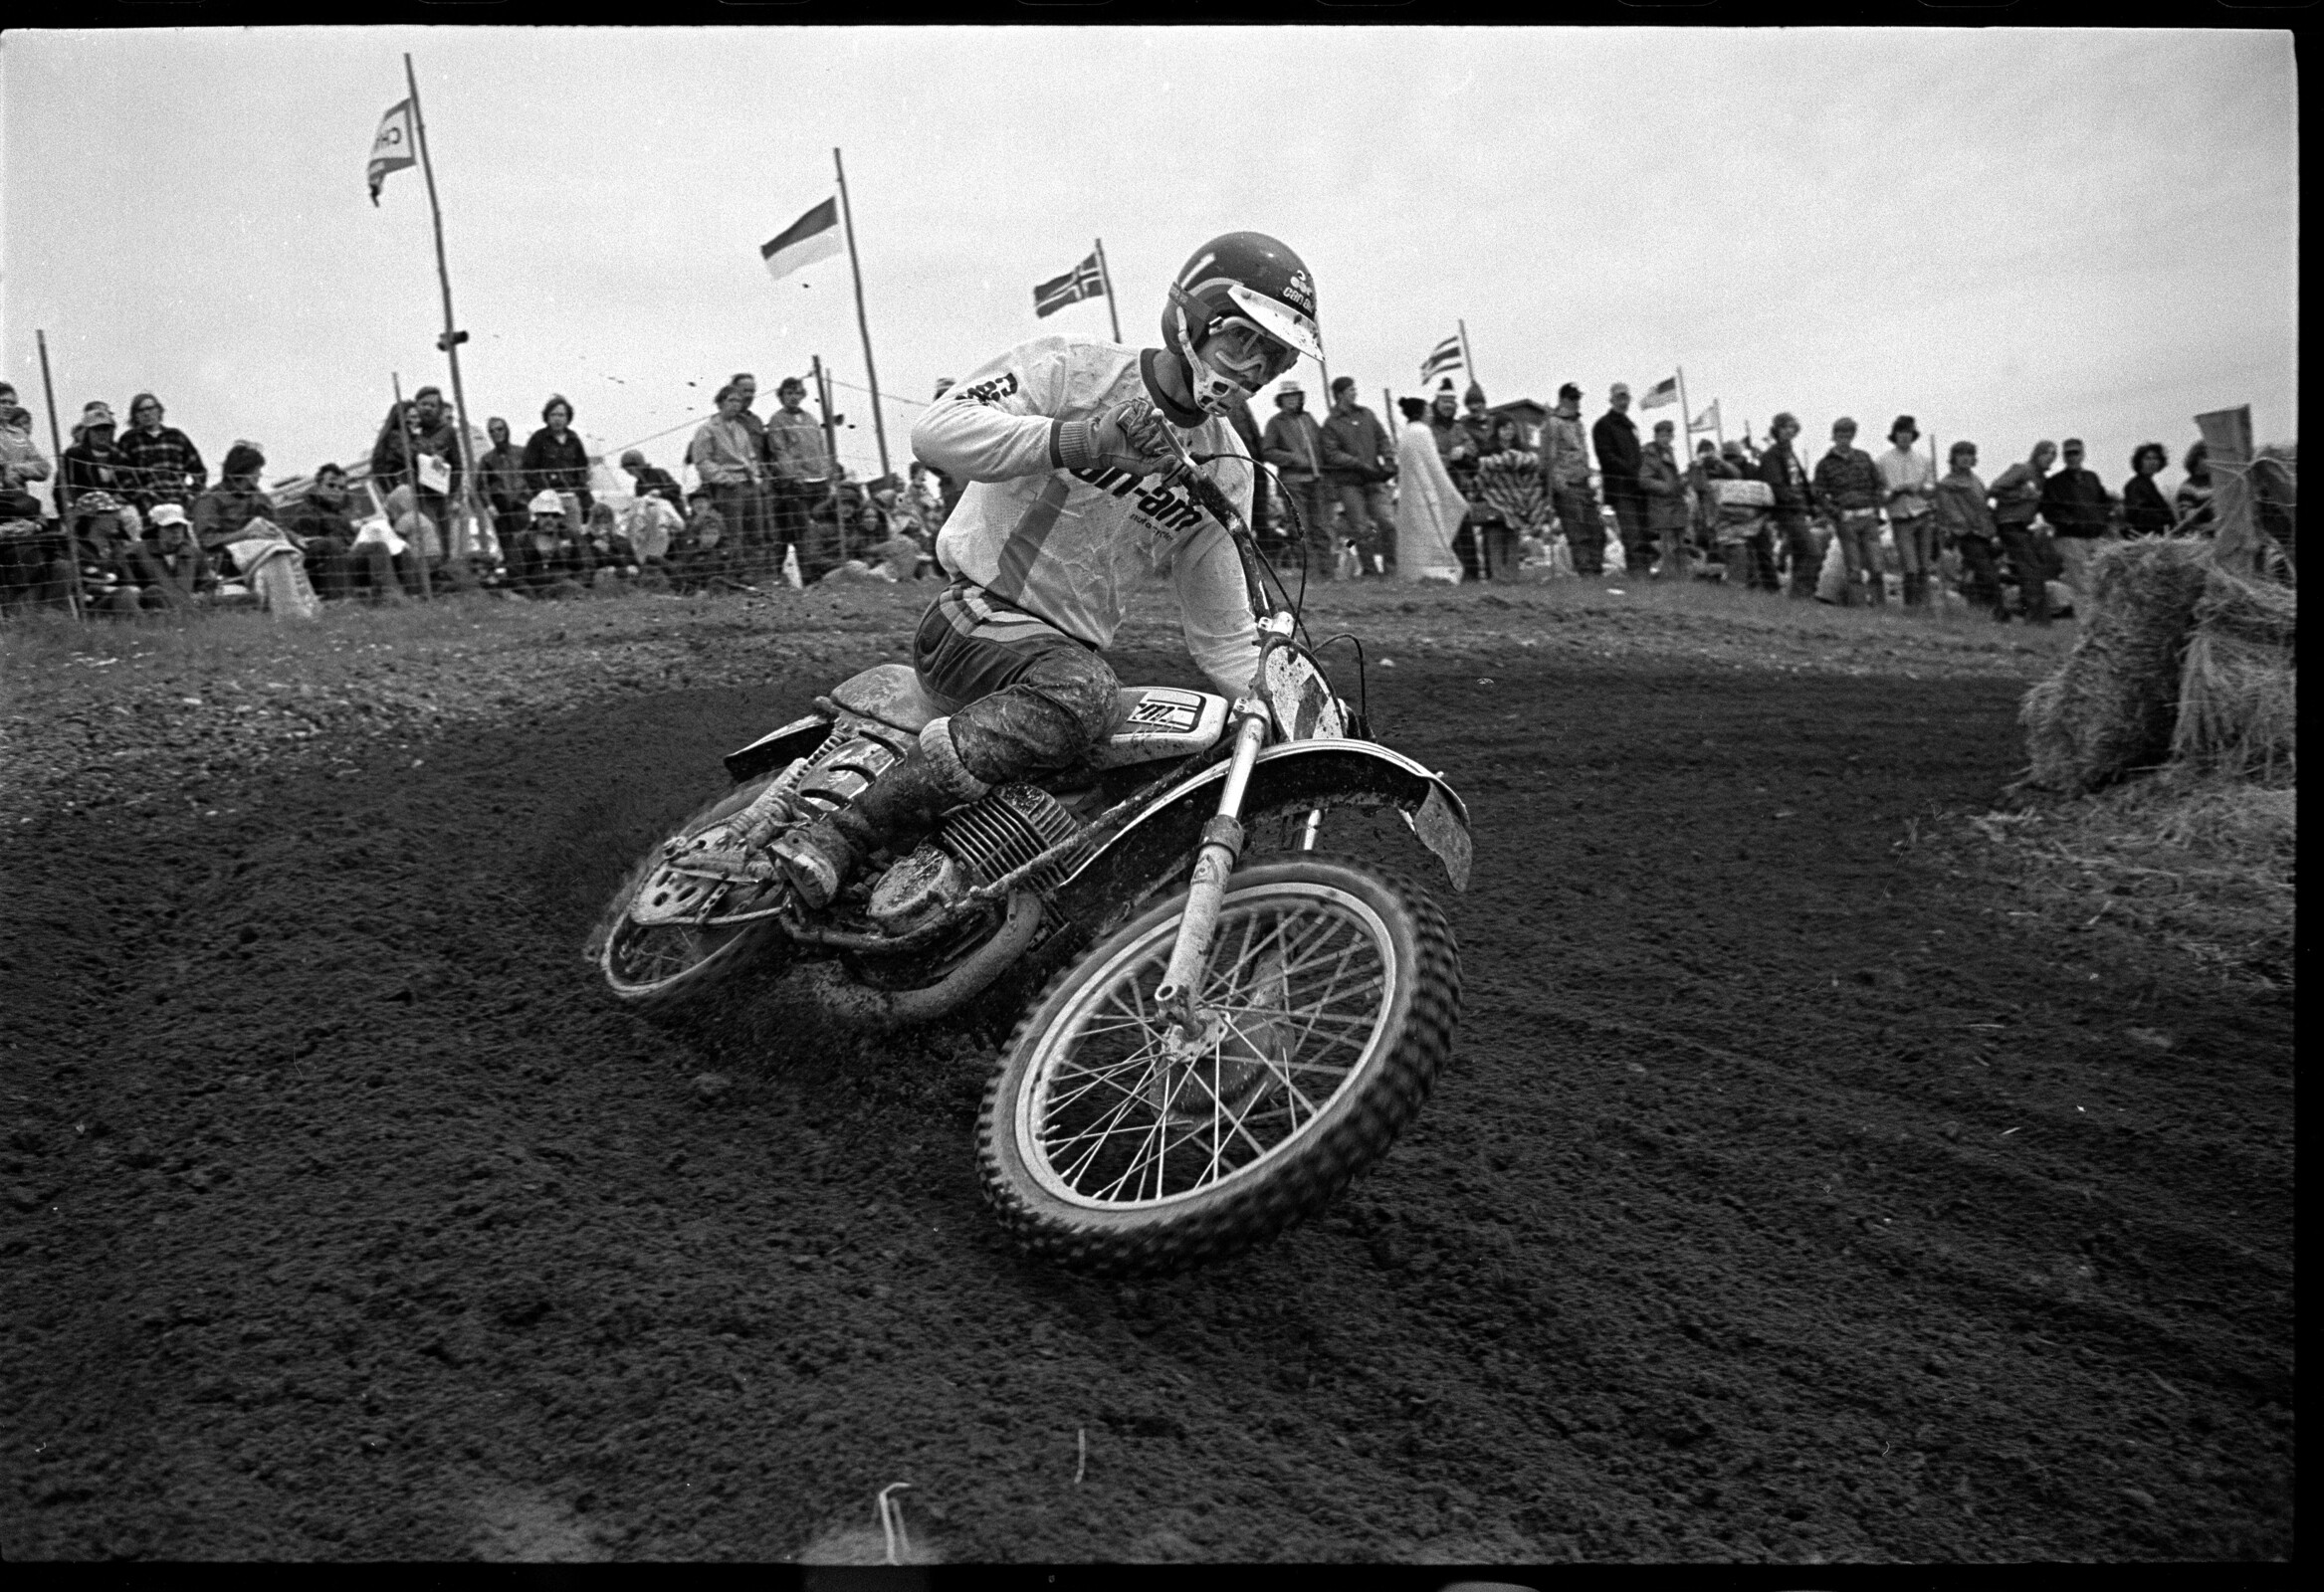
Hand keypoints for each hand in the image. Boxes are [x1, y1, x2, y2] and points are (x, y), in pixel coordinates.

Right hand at [1065, 396, 1182, 478]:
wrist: (1101, 446)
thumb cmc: (1121, 458)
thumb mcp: (1142, 467)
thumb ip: (1159, 465)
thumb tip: (1174, 458)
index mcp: (1157, 443)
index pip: (1174, 439)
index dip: (1176, 440)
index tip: (1174, 442)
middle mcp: (1153, 429)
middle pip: (1169, 426)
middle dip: (1163, 434)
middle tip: (1149, 442)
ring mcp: (1145, 417)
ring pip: (1158, 416)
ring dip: (1150, 426)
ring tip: (1134, 437)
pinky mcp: (1135, 407)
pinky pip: (1146, 407)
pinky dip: (1141, 416)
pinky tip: (1131, 426)